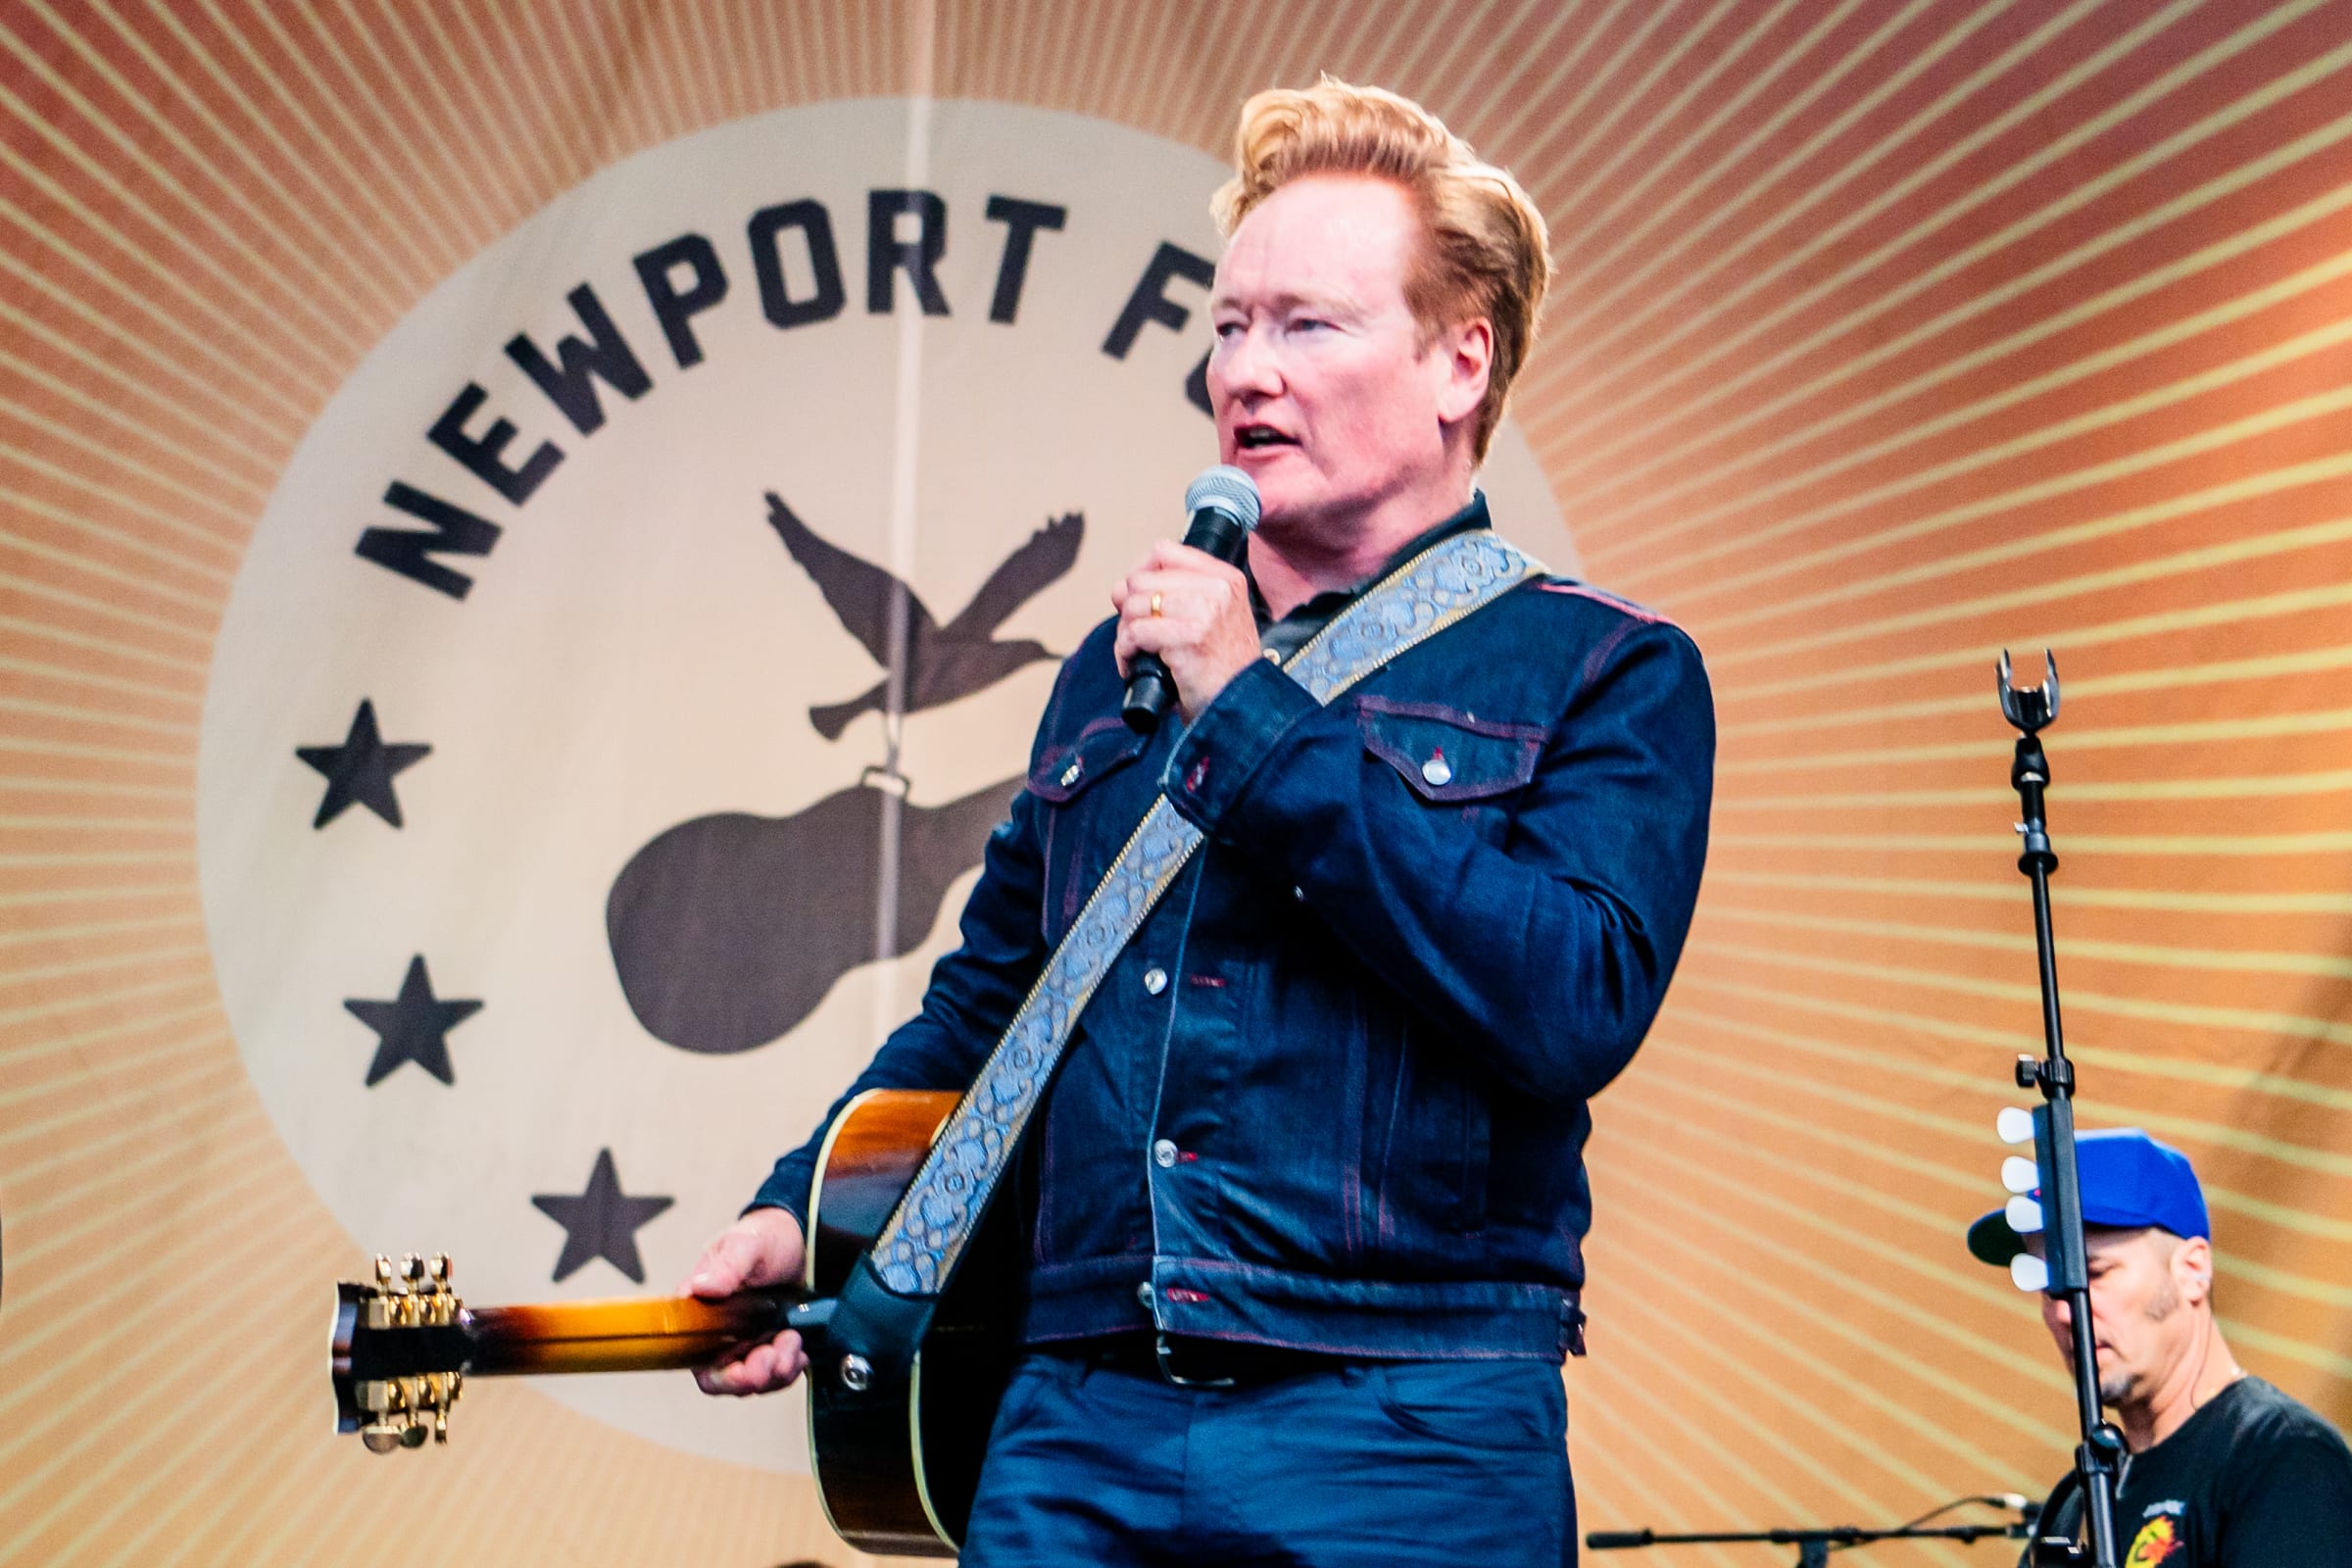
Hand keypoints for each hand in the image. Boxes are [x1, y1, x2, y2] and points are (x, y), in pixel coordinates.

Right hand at [684, 1207, 808, 1395]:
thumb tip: (701, 1287)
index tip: (742, 1367)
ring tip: (793, 1341)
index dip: (719, 1374)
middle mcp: (720, 1333)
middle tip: (773, 1357)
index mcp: (702, 1311)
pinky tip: (800, 1347)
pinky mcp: (773, 1346)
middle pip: (725, 1378)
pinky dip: (791, 1366)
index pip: (695, 1357)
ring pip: (755, 1380)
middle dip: (753, 1377)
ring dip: (777, 1371)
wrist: (804, 1240)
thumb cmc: (766, 1237)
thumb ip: (726, 1266)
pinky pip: (778, 1373)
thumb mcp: (747, 1244)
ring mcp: (748, 1342)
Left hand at [1111, 540, 1261, 716]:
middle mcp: (1218, 589)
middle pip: (1142, 579)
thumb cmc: (1220, 667)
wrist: (1239, 705)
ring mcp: (1205, 612)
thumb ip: (1177, 594)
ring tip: (1135, 652)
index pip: (1164, 550)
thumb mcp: (1213, 618)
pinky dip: (1125, 651)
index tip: (1137, 598)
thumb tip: (1120, 588)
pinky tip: (1133, 665)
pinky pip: (1135, 633)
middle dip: (1128, 609)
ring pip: (1134, 605)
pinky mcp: (1189, 639)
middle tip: (1135, 636)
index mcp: (1225, 578)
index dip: (1139, 572)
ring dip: (1124, 633)